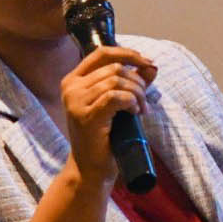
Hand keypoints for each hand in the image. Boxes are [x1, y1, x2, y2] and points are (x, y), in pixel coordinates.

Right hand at [60, 44, 156, 185]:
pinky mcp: (86, 117)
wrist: (90, 169)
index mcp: (73, 80)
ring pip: (117, 81)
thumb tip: (152, 66)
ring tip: (141, 109)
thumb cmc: (104, 137)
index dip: (128, 53)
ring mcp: (75, 102)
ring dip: (137, 93)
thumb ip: (132, 83)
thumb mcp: (117, 104)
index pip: (102, 52)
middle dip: (137, 81)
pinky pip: (116, 97)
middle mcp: (71, 88)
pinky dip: (132, 101)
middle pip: (114, 68)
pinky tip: (135, 112)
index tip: (147, 63)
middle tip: (144, 101)